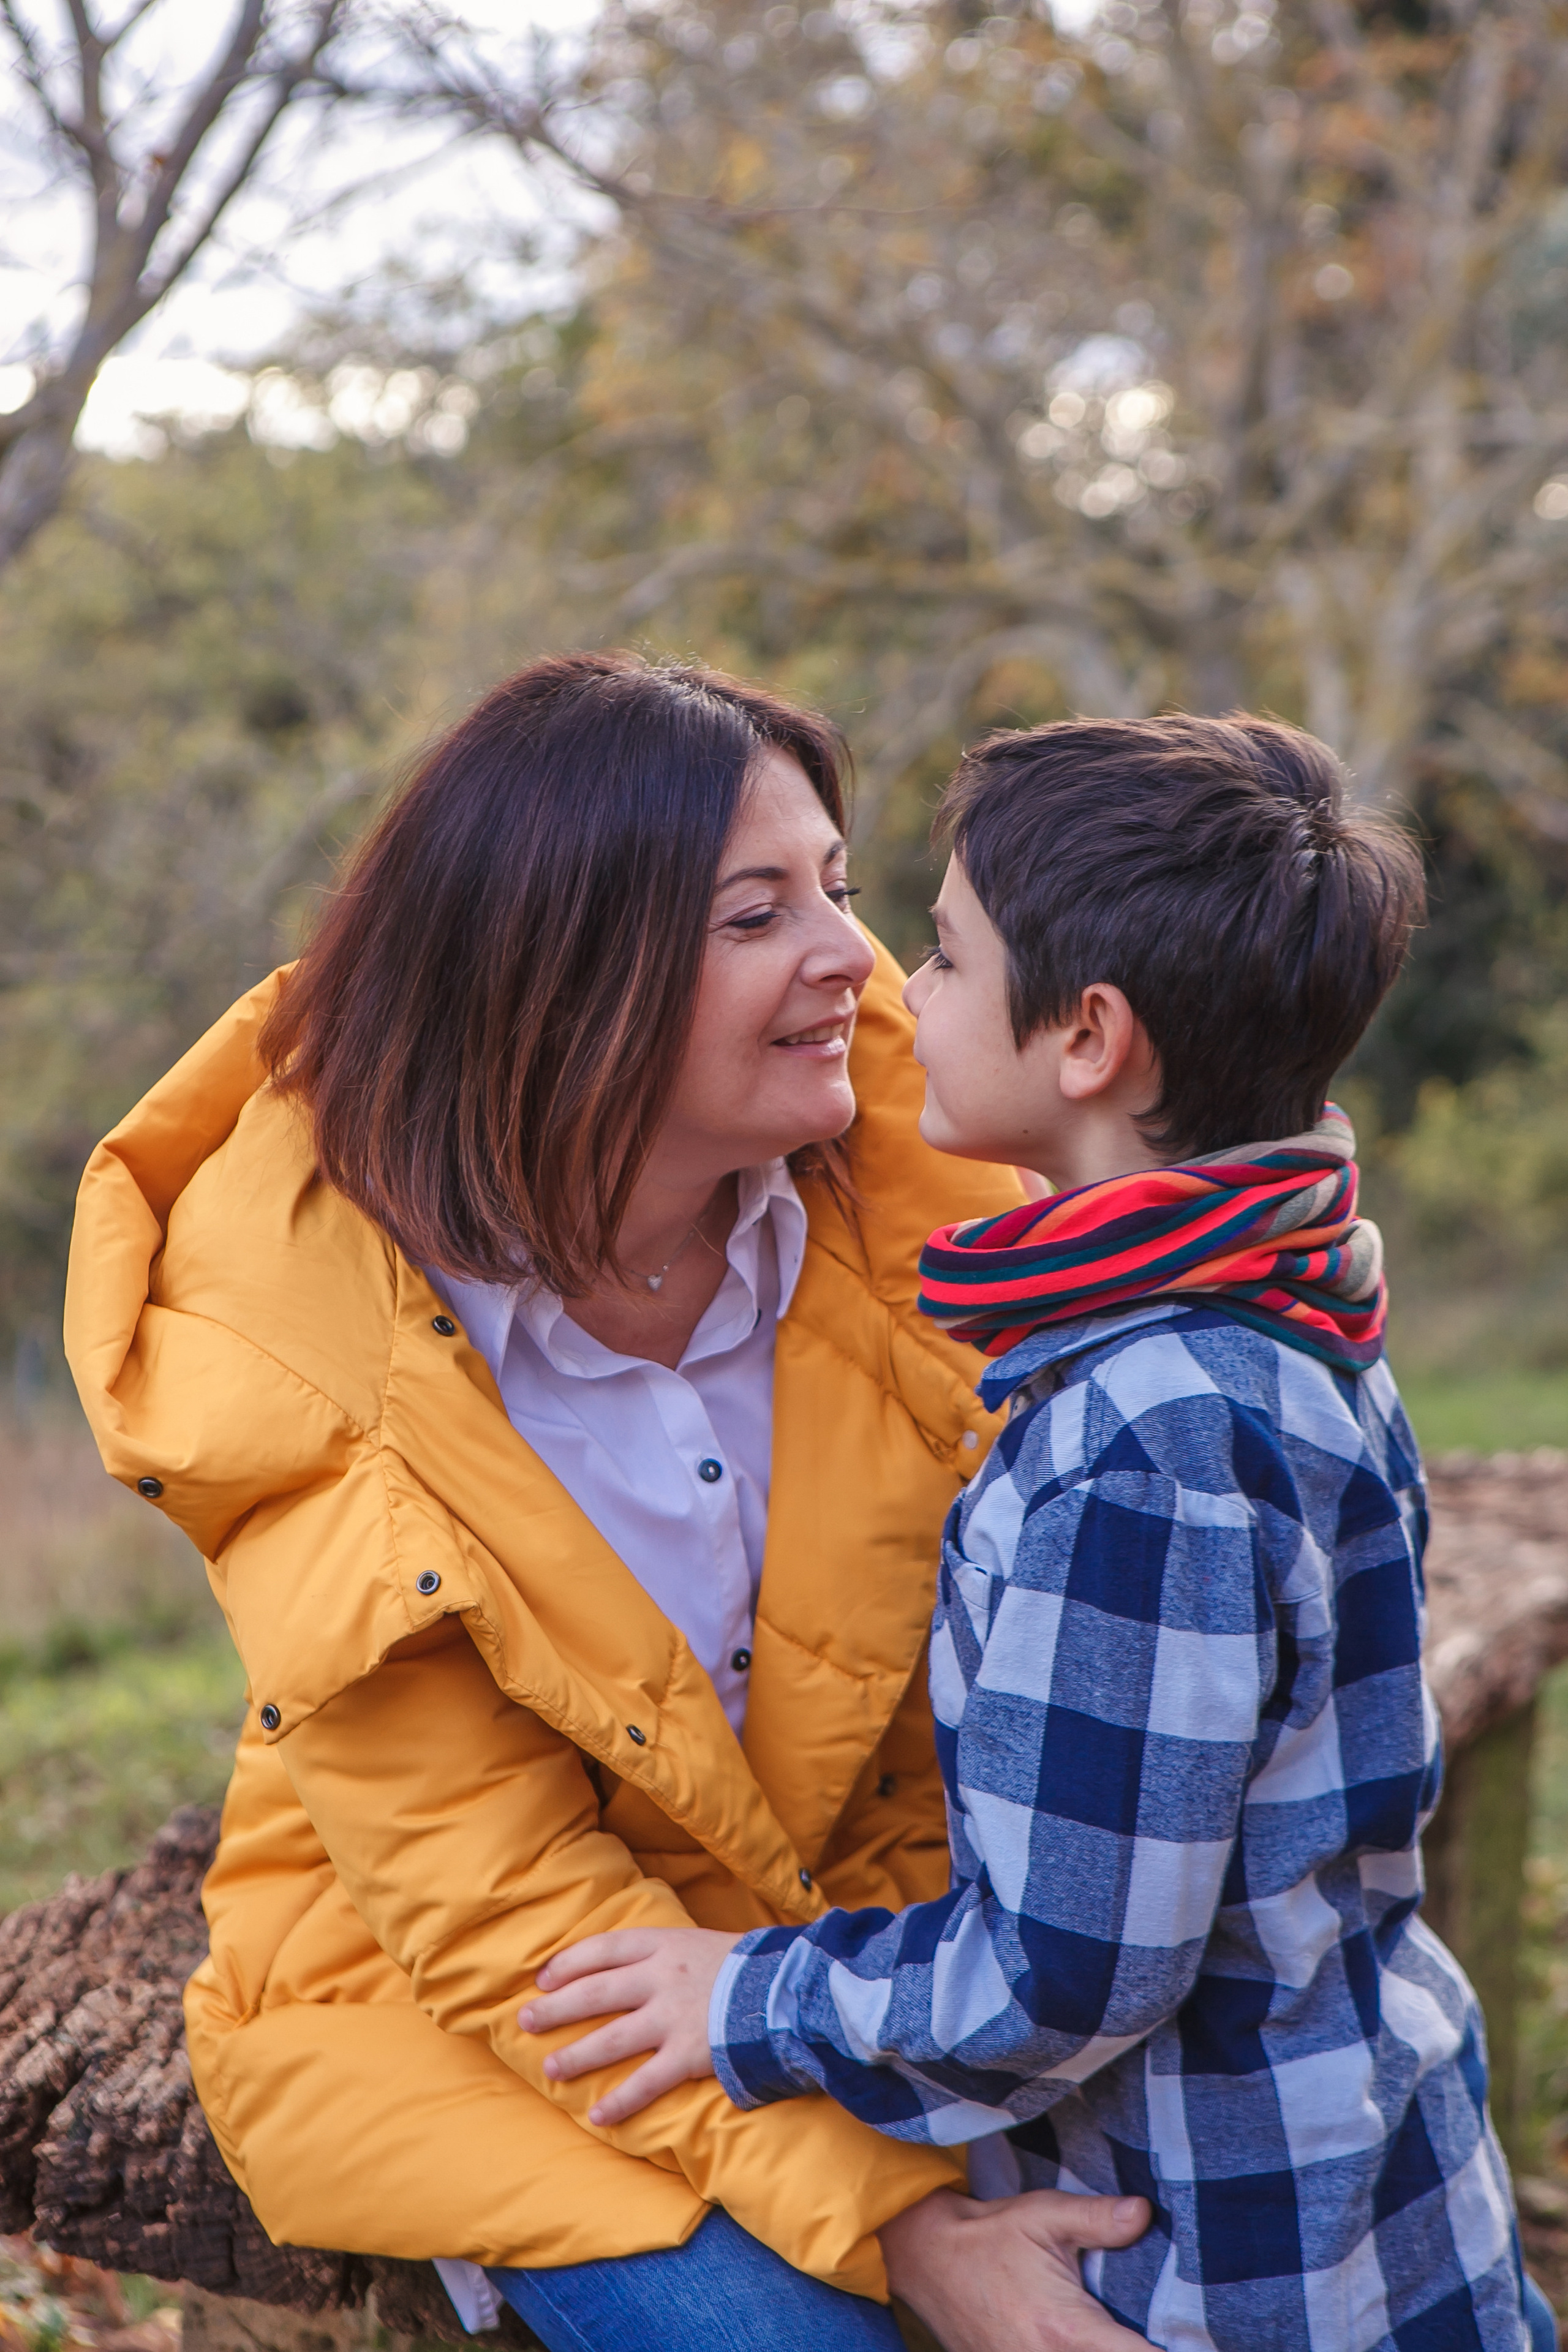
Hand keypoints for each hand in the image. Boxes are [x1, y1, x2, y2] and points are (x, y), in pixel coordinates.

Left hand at [518, 1926, 741, 2125]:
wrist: (787, 1988)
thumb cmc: (745, 1966)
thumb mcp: (700, 1942)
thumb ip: (666, 1954)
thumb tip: (631, 1966)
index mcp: (663, 1945)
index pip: (603, 1950)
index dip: (569, 1963)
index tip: (544, 1978)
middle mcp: (660, 1979)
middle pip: (595, 1993)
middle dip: (555, 2008)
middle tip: (525, 2020)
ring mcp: (672, 2018)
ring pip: (611, 2038)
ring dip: (576, 2055)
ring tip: (550, 2069)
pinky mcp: (688, 2055)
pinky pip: (645, 2082)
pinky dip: (620, 2101)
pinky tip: (598, 2116)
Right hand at [880, 2185, 1150, 2351]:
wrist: (926, 2259)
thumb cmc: (989, 2236)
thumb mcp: (1044, 2216)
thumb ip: (1099, 2219)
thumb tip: (1145, 2214)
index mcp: (1067, 2331)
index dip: (1171, 2350)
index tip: (1196, 2338)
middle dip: (1140, 2349)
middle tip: (1168, 2330)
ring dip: (1113, 2350)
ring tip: (1128, 2331)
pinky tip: (1092, 2337)